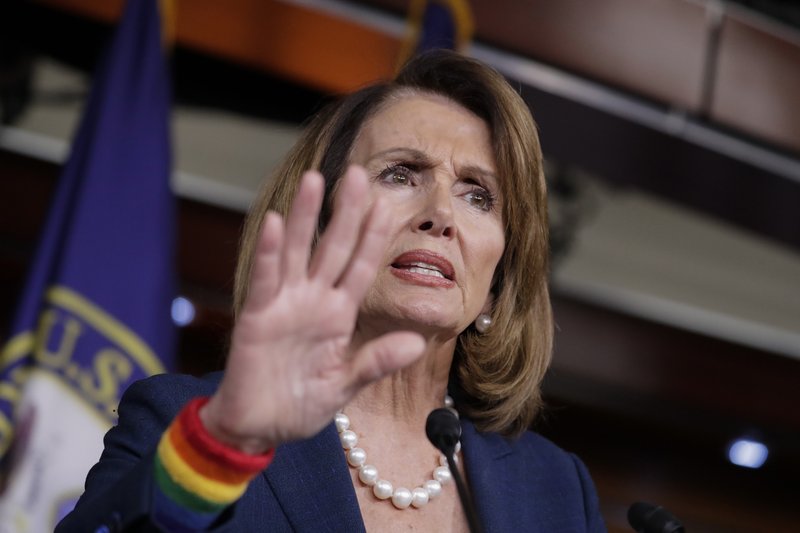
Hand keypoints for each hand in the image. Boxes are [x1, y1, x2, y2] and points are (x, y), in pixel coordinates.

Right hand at [200, 166, 425, 453]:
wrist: (258, 429)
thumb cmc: (299, 404)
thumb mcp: (345, 385)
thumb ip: (376, 361)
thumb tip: (417, 342)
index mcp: (337, 315)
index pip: (361, 268)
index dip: (374, 237)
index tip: (389, 204)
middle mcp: (313, 302)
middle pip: (333, 248)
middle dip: (346, 212)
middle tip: (359, 174)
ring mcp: (284, 305)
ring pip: (298, 252)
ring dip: (306, 217)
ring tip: (316, 179)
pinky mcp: (257, 318)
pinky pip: (265, 280)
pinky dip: (270, 253)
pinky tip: (276, 222)